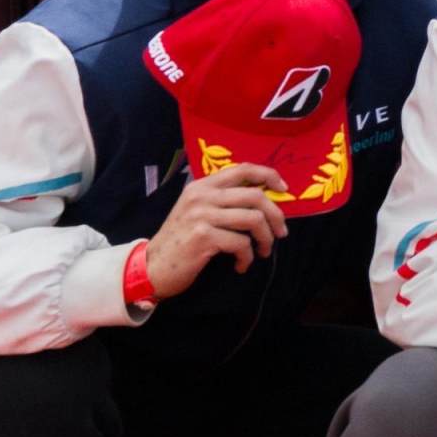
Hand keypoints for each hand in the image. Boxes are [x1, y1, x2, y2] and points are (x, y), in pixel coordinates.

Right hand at [140, 166, 289, 297]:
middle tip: (281, 233)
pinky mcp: (202, 237)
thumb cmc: (181, 241)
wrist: (152, 267)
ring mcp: (201, 215)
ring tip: (262, 251)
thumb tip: (265, 198)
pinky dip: (247, 257)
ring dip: (265, 239)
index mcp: (202, 186)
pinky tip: (241, 265)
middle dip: (276, 216)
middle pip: (255, 196)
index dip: (269, 176)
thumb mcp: (198, 212)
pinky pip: (241, 243)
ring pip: (253, 219)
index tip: (284, 190)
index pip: (243, 169)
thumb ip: (223, 201)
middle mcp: (201, 196)